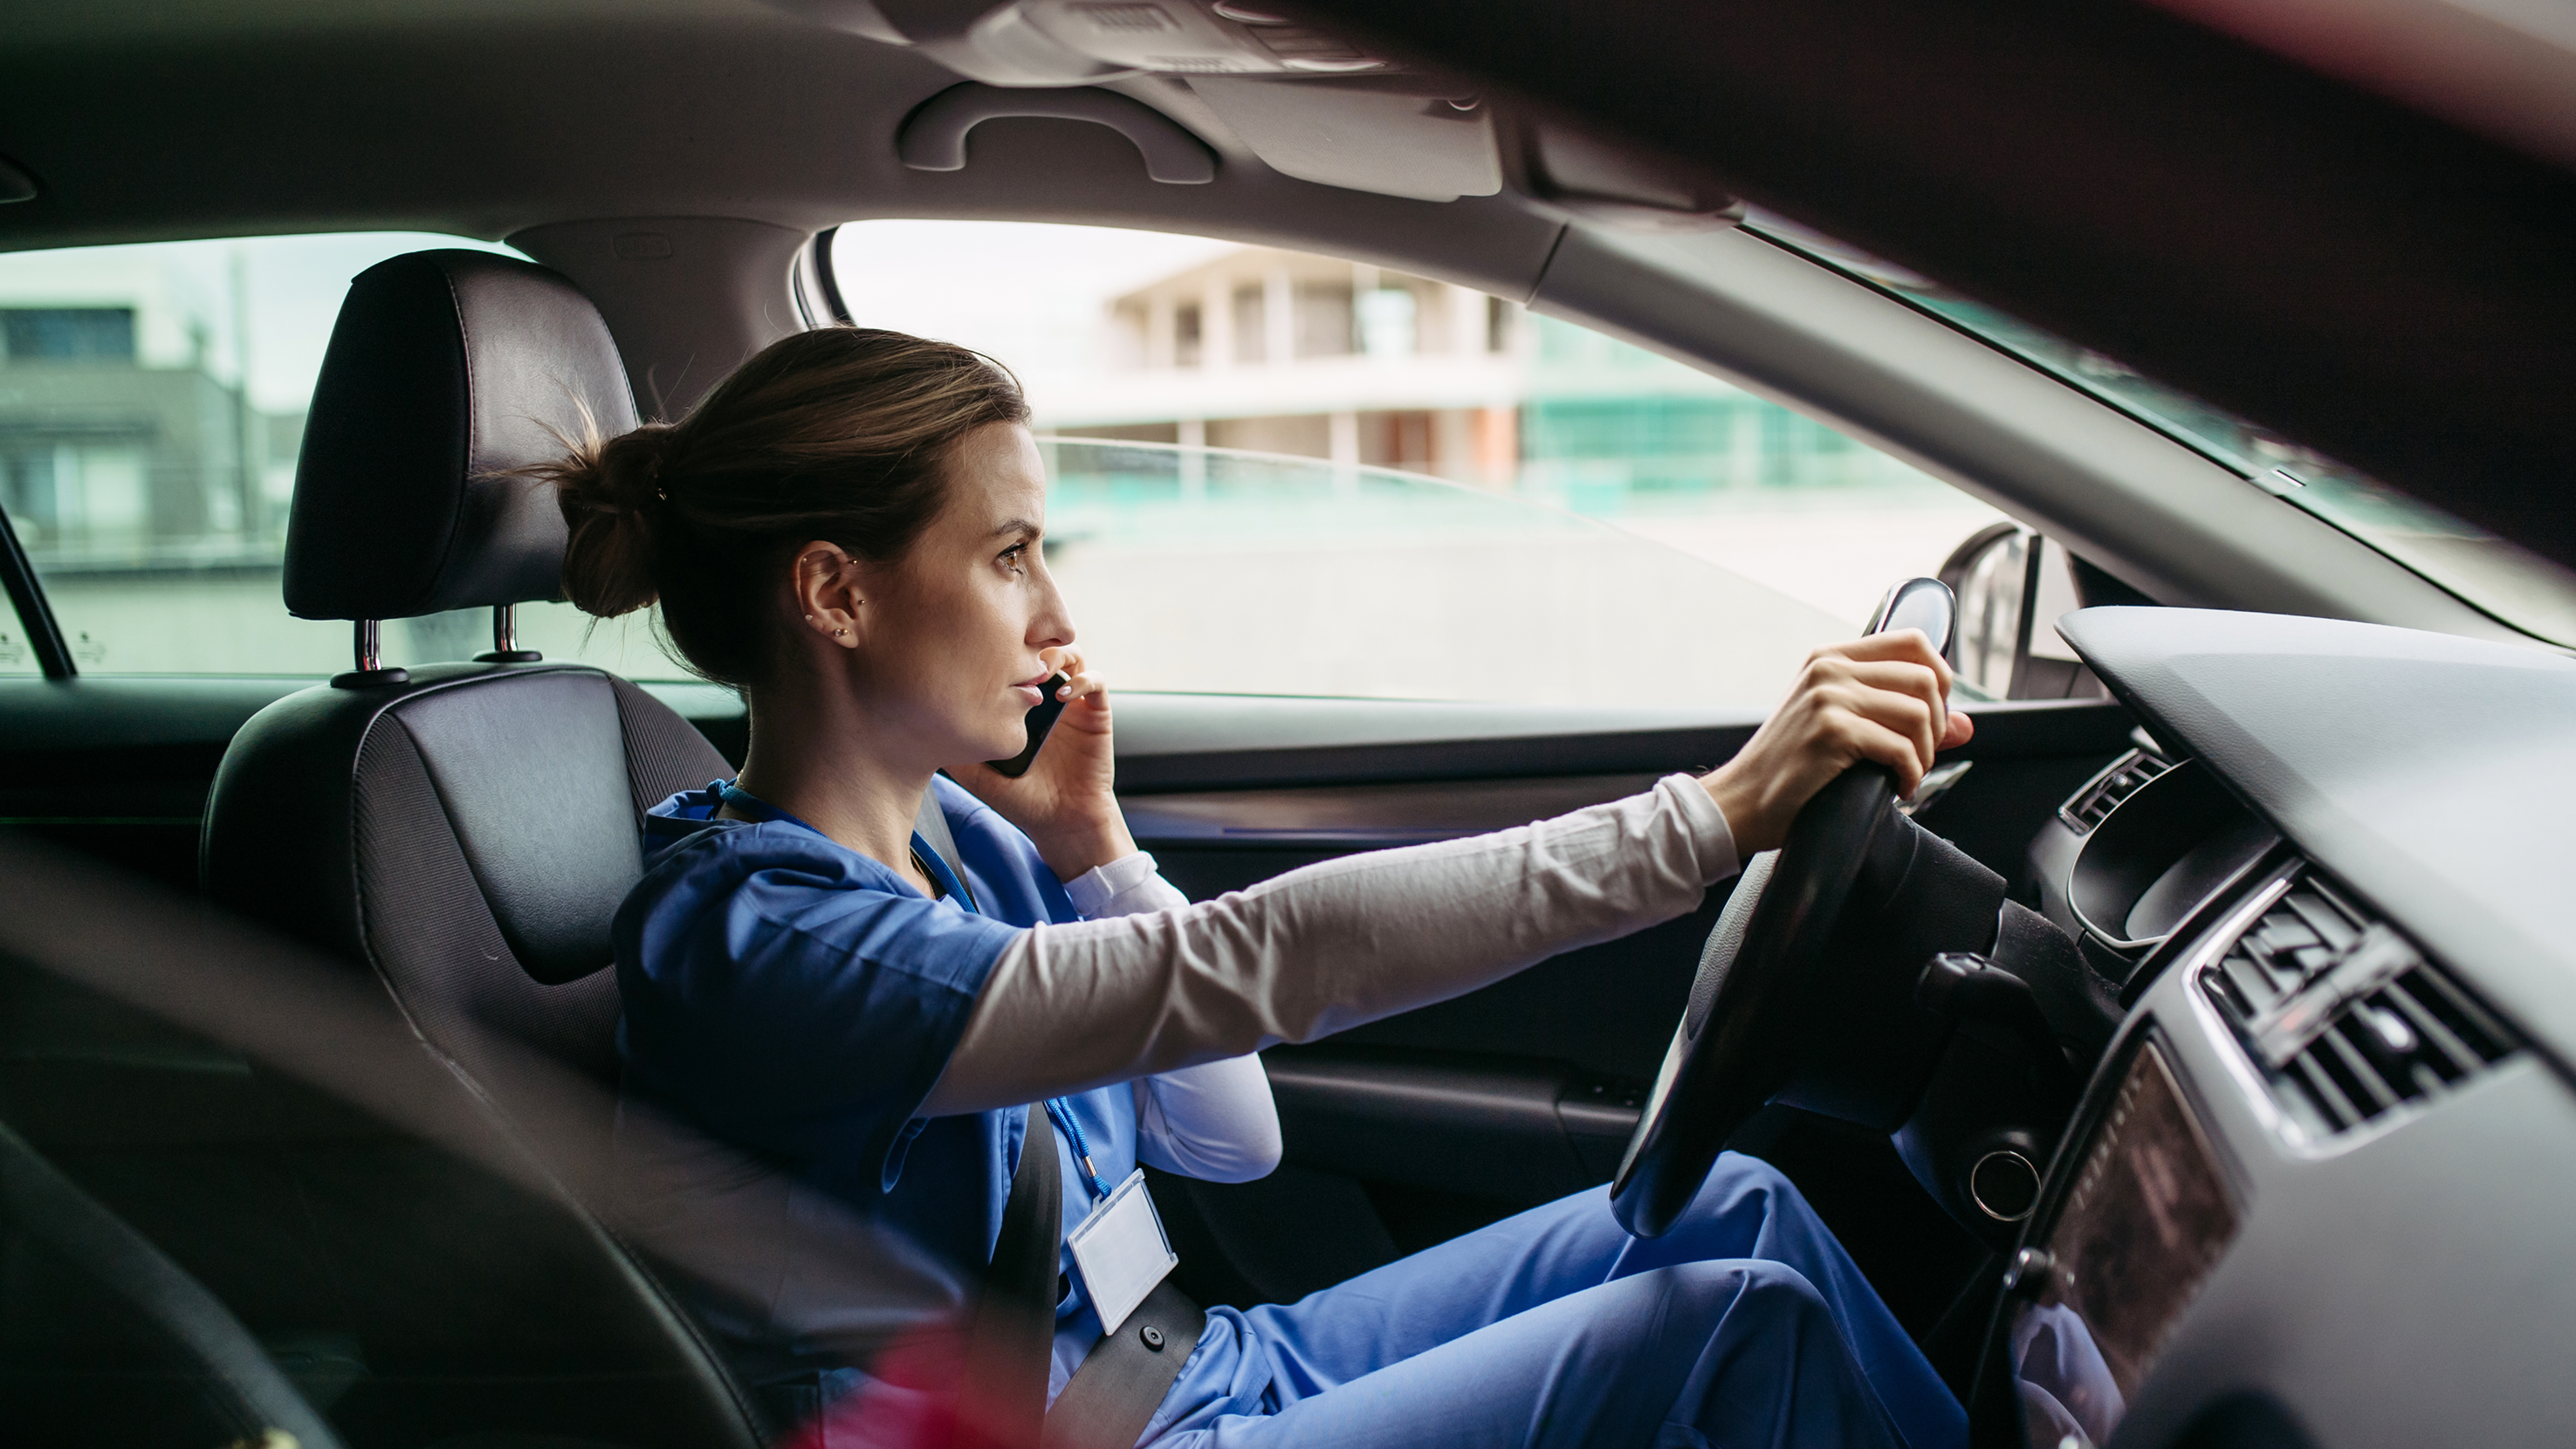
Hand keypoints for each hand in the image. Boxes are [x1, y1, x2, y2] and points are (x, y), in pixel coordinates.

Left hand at [952, 646, 1137, 880]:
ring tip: (1040, 671)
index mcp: (1016, 703)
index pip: (1009, 658)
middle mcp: (1044, 696)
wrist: (1060, 821)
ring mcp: (1071, 702)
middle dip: (1027, 641)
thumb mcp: (977, 773)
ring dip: (1055, 654)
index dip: (999, 648)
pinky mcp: (1095, 712)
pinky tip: (1062, 696)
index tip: (985, 656)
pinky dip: (1082, 679)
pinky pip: (1096, 680)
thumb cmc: (1020, 799)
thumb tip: (923, 723)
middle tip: (1013, 654)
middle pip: (1039, 645)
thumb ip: (957, 746)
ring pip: (1069, 653)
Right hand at [1701, 630, 1973, 853]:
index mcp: (1831, 657)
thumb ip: (1899, 717)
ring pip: (1918, 713)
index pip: (1913, 641)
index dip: (1942, 676)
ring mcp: (1829, 697)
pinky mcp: (1831, 731)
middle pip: (1925, 678)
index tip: (1937, 713)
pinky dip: (1911, 774)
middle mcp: (1829, 668)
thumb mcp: (1842, 728)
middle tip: (1921, 755)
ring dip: (1925, 753)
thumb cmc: (1789, 769)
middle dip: (1937, 724)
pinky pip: (1901, 748)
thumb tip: (1967, 724)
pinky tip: (1899, 788)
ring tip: (1908, 774)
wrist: (1740, 802)